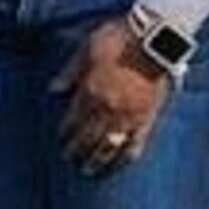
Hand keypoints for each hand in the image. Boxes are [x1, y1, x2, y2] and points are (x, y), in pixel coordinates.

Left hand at [56, 23, 173, 175]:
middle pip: (88, 138)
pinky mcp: (148, 118)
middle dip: (76, 151)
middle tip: (70, 159)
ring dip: (97, 161)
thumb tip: (52, 91)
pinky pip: (136, 144)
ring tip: (89, 170)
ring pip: (109, 147)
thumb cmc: (118, 38)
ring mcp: (129, 116)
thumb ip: (69, 72)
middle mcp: (107, 108)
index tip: (61, 140)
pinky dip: (126, 156)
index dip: (65, 133)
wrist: (156, 38)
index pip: (73, 121)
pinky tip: (119, 164)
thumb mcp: (86, 49)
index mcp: (90, 91)